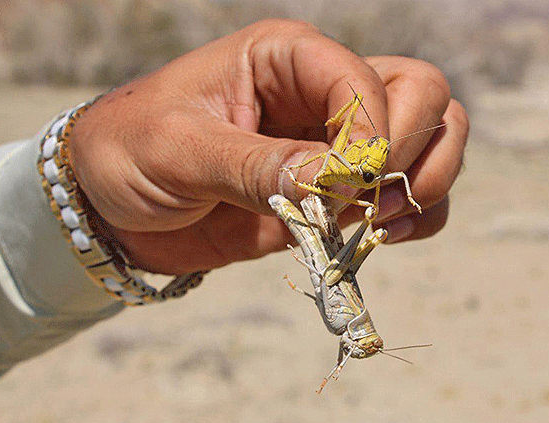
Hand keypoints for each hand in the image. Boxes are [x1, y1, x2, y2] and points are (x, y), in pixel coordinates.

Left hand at [70, 19, 467, 274]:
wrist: (114, 209)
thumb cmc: (130, 153)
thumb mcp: (180, 150)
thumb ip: (257, 164)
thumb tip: (338, 183)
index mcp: (288, 58)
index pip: (368, 80)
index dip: (372, 133)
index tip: (341, 186)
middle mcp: (324, 93)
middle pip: (424, 95)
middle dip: (414, 152)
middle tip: (374, 203)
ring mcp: (340, 144)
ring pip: (433, 140)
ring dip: (428, 184)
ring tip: (384, 225)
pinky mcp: (341, 193)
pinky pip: (412, 196)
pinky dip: (418, 218)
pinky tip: (383, 238)